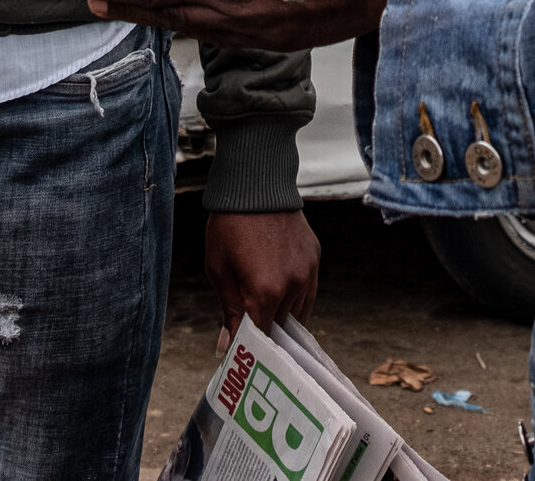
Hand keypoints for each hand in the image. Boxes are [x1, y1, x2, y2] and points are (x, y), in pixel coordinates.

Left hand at [203, 209, 319, 353]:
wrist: (256, 183)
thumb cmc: (229, 226)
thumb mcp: (219, 269)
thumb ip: (228, 310)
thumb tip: (227, 345)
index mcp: (264, 291)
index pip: (261, 337)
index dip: (250, 347)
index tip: (240, 351)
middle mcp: (292, 285)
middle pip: (280, 327)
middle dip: (264, 332)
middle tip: (249, 332)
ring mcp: (308, 272)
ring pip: (298, 312)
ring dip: (282, 317)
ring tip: (264, 313)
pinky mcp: (315, 258)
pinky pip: (308, 291)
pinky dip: (295, 299)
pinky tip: (281, 296)